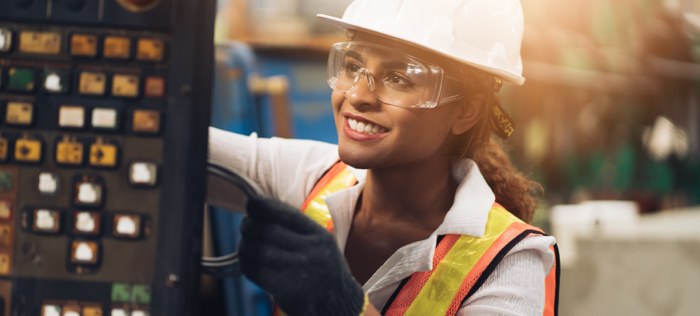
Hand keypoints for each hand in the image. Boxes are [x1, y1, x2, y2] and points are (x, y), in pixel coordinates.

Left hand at [239, 197, 365, 315]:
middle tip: (245, 226)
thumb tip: (261, 210)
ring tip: (245, 245)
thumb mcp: (322, 244)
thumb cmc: (324, 271)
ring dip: (245, 245)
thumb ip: (297, 229)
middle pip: (268, 230)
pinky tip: (248, 262)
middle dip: (250, 226)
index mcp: (319, 236)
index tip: (251, 204)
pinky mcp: (285, 289)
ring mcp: (298, 271)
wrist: (337, 306)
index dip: (263, 206)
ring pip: (258, 250)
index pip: (286, 214)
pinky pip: (256, 271)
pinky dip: (246, 264)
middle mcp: (310, 251)